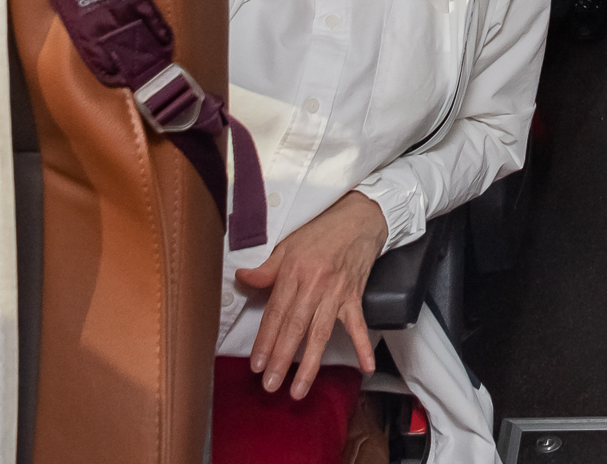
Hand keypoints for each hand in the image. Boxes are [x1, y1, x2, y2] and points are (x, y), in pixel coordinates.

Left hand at [235, 189, 387, 396]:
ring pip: (321, 332)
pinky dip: (362, 346)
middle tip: (271, 385)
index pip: (276, 312)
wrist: (359, 218)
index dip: (265, 340)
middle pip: (295, 327)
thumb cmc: (321, 232)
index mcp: (294, 272)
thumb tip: (241, 279)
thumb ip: (266, 269)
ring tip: (299, 389)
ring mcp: (336, 293)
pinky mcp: (355, 296)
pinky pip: (358, 324)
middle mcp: (314, 285)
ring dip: (310, 363)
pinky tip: (365, 367)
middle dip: (282, 358)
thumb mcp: (288, 245)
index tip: (256, 365)